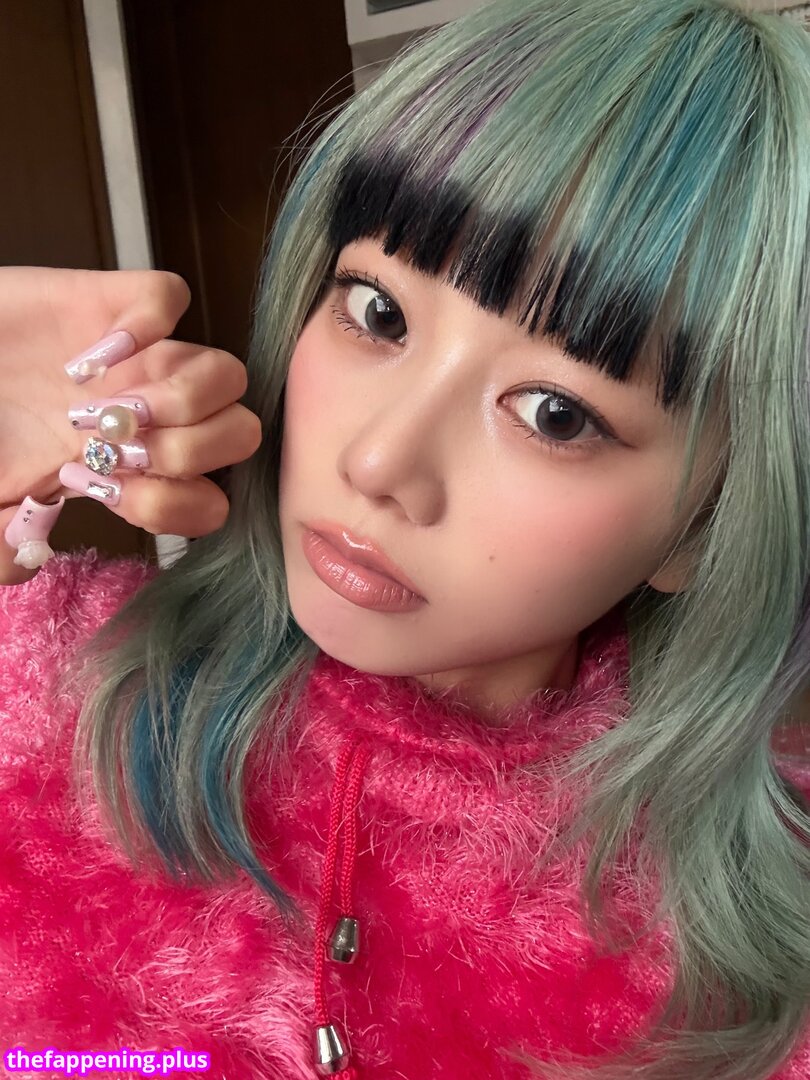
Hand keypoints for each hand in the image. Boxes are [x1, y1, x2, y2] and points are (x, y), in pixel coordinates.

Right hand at [0, 267, 261, 585]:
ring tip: (109, 403)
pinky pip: (170, 297)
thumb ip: (6, 543)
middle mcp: (157, 417)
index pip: (210, 504)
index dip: (170, 506)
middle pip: (241, 436)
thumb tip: (27, 555)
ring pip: (228, 374)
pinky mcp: (116, 302)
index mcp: (137, 470)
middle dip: (186, 451)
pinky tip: (96, 352)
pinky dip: (145, 322)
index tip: (106, 493)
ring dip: (178, 396)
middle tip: (116, 446)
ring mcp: (145, 360)